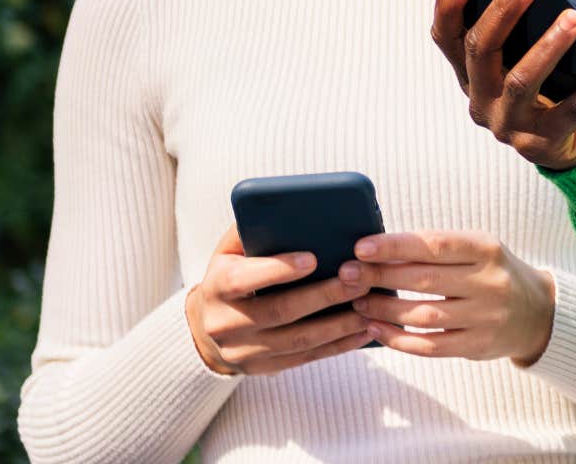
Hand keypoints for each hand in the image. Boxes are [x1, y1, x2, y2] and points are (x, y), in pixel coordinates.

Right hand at [184, 225, 378, 375]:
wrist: (205, 327)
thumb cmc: (231, 275)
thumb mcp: (230, 251)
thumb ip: (252, 230)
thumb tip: (286, 206)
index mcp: (216, 287)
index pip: (243, 279)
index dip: (278, 270)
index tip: (312, 258)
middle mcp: (226, 323)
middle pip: (280, 311)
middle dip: (324, 295)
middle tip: (359, 279)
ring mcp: (244, 351)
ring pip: (298, 339)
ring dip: (339, 325)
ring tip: (369, 306)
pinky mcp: (263, 368)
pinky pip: (306, 358)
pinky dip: (338, 345)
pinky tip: (363, 331)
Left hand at [343, 231, 557, 364]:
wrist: (537, 313)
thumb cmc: (494, 273)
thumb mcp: (478, 249)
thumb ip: (437, 249)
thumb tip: (379, 250)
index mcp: (486, 249)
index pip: (435, 245)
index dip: (396, 246)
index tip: (362, 247)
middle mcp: (489, 283)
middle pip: (425, 280)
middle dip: (380, 276)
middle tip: (348, 274)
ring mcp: (485, 318)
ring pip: (424, 316)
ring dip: (385, 309)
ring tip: (358, 301)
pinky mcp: (478, 346)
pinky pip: (431, 346)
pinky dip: (399, 339)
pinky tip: (376, 329)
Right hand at [431, 0, 575, 170]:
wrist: (574, 144)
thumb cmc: (552, 85)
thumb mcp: (530, 56)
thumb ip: (523, 27)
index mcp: (470, 73)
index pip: (445, 37)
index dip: (450, 5)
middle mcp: (480, 101)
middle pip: (480, 51)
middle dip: (503, 11)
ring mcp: (508, 125)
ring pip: (521, 80)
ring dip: (549, 45)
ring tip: (575, 17)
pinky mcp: (541, 145)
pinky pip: (573, 111)